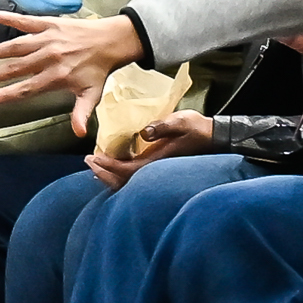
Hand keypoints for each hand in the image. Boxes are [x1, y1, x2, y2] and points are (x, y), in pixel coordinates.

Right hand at [0, 9, 142, 130]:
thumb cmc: (98, 71)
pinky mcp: (49, 23)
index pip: (27, 88)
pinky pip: (26, 21)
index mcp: (57, 76)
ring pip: (16, 46)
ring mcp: (47, 39)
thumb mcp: (92, 94)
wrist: (111, 40)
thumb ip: (81, 113)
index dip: (7, 94)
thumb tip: (79, 134)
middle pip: (15, 68)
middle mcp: (49, 57)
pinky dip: (9, 18)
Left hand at [86, 110, 211, 189]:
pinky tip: (112, 167)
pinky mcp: (157, 168)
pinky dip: (119, 174)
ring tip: (95, 165)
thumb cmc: (197, 128)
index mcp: (158, 161)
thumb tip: (144, 132)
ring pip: (127, 182)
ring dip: (109, 175)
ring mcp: (156, 171)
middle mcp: (155, 170)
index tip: (94, 157)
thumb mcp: (181, 121)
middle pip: (123, 180)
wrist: (213, 137)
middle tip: (88, 160)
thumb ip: (163, 126)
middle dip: (103, 172)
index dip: (108, 166)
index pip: (127, 169)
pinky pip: (133, 177)